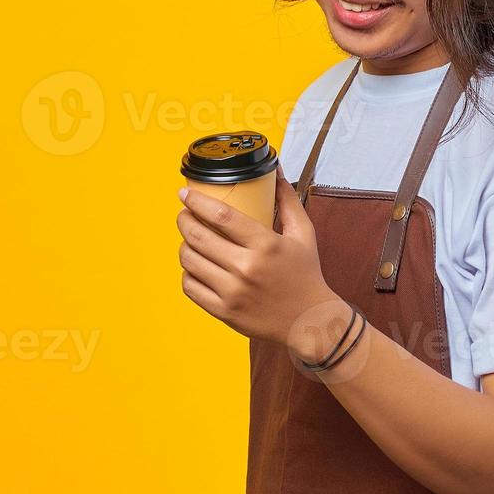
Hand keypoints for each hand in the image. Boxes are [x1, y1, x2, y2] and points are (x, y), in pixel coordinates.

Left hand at [176, 168, 349, 360]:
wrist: (308, 321)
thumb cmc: (305, 274)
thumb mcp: (303, 234)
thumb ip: (288, 200)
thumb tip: (275, 172)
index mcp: (265, 245)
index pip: (221, 215)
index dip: (197, 202)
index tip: (185, 194)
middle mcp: (246, 268)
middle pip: (198, 236)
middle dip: (184, 220)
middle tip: (185, 214)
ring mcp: (232, 292)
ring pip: (190, 261)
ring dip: (184, 245)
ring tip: (190, 239)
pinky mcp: (224, 312)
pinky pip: (190, 287)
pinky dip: (188, 273)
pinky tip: (195, 266)